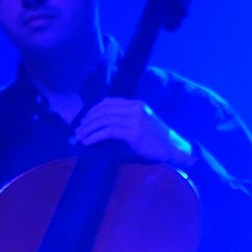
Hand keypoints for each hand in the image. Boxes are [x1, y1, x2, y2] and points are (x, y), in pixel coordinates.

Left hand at [74, 97, 194, 166]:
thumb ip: (125, 118)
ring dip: (88, 130)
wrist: (174, 148)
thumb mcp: (141, 122)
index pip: (107, 102)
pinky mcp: (134, 132)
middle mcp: (135, 109)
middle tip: (77, 131)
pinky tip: (88, 142)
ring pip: (103, 121)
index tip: (83, 120)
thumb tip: (99, 122)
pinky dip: (95, 137)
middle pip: (103, 111)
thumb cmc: (155, 139)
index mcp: (135, 104)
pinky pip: (108, 132)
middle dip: (87, 121)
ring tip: (79, 138)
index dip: (92, 110)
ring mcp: (135, 120)